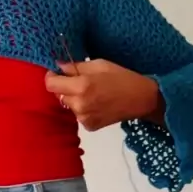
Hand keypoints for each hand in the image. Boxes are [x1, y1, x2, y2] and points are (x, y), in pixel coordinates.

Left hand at [45, 59, 163, 131]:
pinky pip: (77, 114)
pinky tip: (96, 103)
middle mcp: (80, 105)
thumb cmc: (122, 77)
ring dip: (74, 98)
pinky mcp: (89, 127)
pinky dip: (82, 108)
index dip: (52, 76)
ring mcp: (84, 118)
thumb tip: (58, 66)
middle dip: (65, 87)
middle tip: (80, 81)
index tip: (58, 72)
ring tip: (91, 93)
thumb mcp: (99, 64)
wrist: (142, 99)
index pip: (50, 84)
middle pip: (58, 95)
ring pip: (68, 105)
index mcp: (82, 86)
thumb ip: (75, 66)